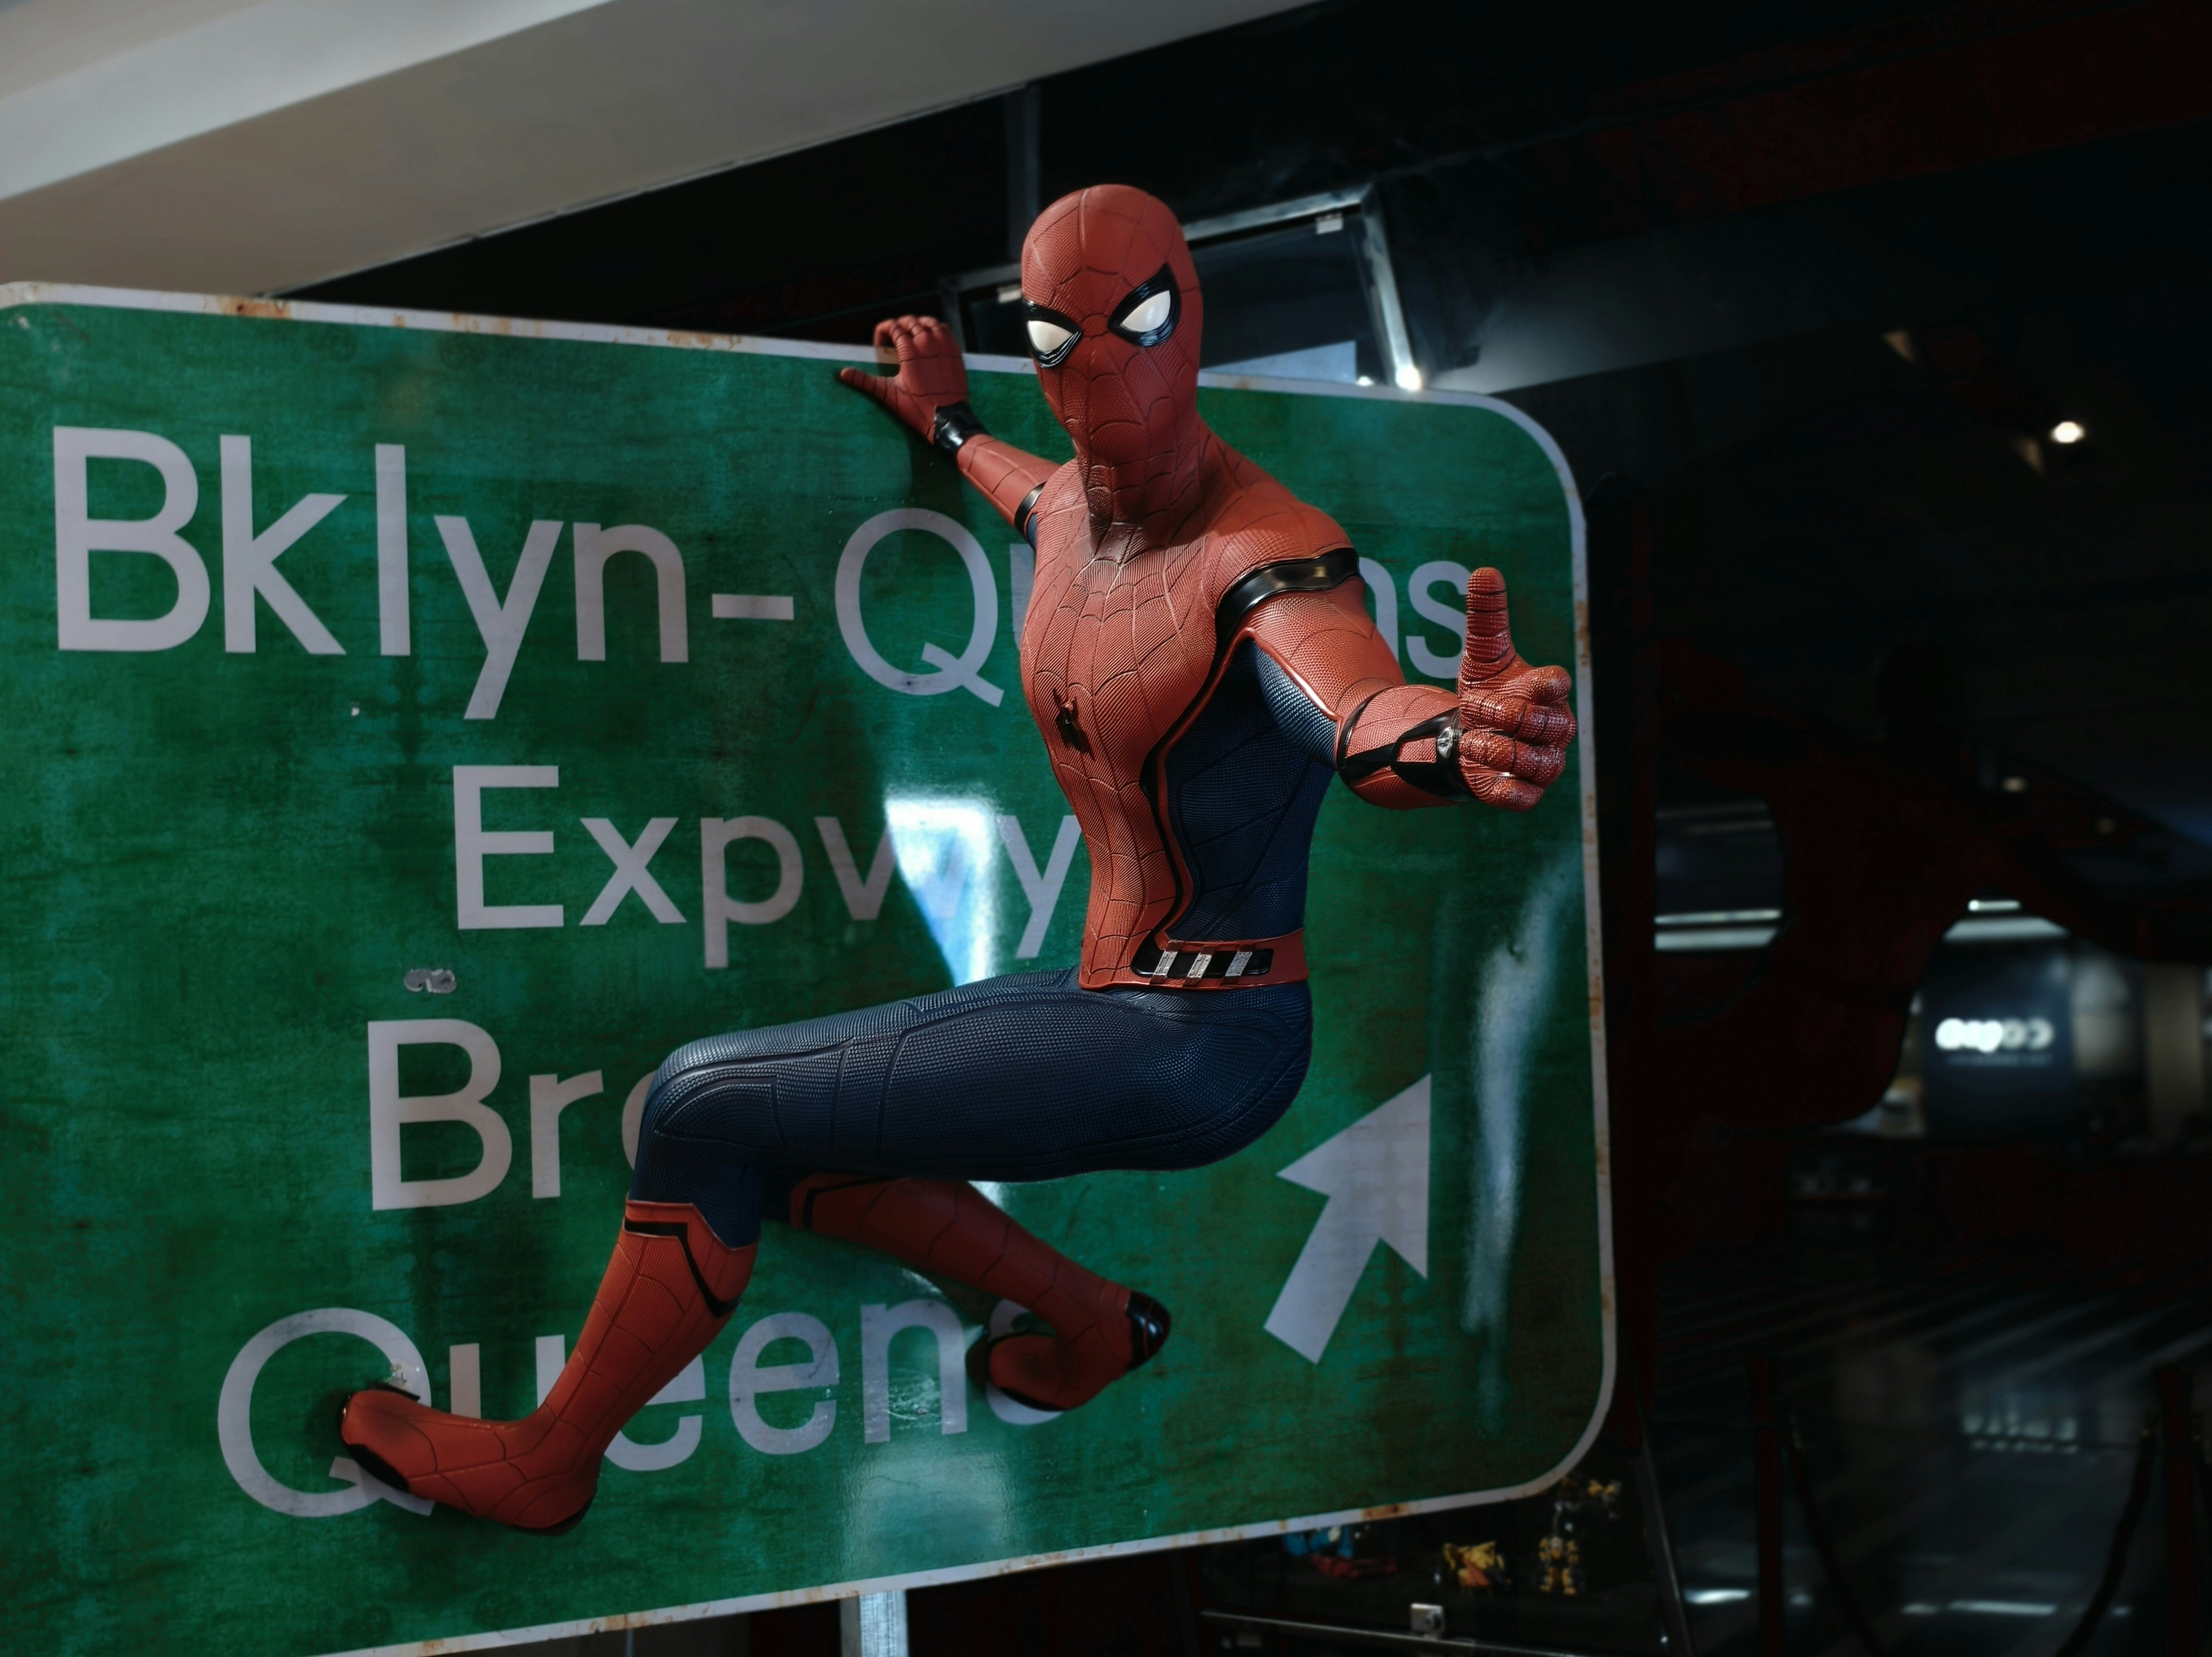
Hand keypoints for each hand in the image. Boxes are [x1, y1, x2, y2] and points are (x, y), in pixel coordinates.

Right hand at [837, 314, 968, 441]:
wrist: (947, 419)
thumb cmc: (917, 408)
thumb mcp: (888, 394)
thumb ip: (864, 381)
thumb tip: (842, 373)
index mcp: (910, 351)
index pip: (894, 326)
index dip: (883, 331)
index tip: (879, 344)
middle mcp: (927, 343)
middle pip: (910, 322)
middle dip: (898, 326)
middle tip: (892, 340)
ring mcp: (943, 346)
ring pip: (929, 322)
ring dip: (917, 324)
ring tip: (909, 335)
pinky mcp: (955, 351)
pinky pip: (944, 330)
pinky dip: (934, 329)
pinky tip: (929, 338)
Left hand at [1456, 567, 1575, 810]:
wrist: (1468, 736)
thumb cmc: (1487, 692)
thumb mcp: (1482, 654)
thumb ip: (1487, 616)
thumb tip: (1485, 571)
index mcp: (1548, 692)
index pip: (1556, 685)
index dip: (1541, 683)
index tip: (1518, 680)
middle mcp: (1554, 729)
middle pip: (1542, 724)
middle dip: (1502, 715)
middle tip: (1470, 708)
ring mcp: (1544, 763)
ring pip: (1535, 762)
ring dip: (1497, 749)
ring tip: (1468, 739)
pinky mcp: (1525, 793)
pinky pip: (1525, 798)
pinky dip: (1505, 789)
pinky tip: (1480, 772)